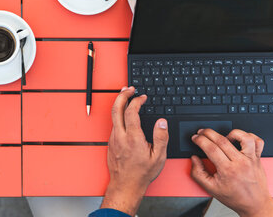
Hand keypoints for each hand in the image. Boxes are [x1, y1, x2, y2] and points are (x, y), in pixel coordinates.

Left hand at [100, 86, 168, 214]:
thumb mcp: (158, 157)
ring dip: (119, 103)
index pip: (131, 112)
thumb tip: (162, 121)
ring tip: (126, 96)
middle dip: (122, 95)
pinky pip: (113, 123)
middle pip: (116, 109)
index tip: (142, 97)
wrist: (125, 185)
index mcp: (133, 138)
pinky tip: (124, 113)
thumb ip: (161, 137)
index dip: (137, 101)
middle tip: (129, 88)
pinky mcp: (110, 142)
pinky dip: (118, 113)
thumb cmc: (142, 173)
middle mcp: (120, 136)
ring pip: (113, 115)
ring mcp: (113, 138)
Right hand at [190, 129, 272, 216]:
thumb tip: (194, 159)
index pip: (211, 148)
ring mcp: (251, 159)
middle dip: (208, 133)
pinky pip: (258, 141)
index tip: (195, 138)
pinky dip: (249, 136)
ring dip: (231, 133)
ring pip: (243, 137)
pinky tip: (240, 139)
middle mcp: (241, 163)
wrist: (255, 205)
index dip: (200, 140)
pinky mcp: (258, 158)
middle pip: (222, 140)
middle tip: (202, 132)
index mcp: (228, 170)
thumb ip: (198, 173)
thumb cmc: (235, 198)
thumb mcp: (211, 189)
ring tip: (224, 137)